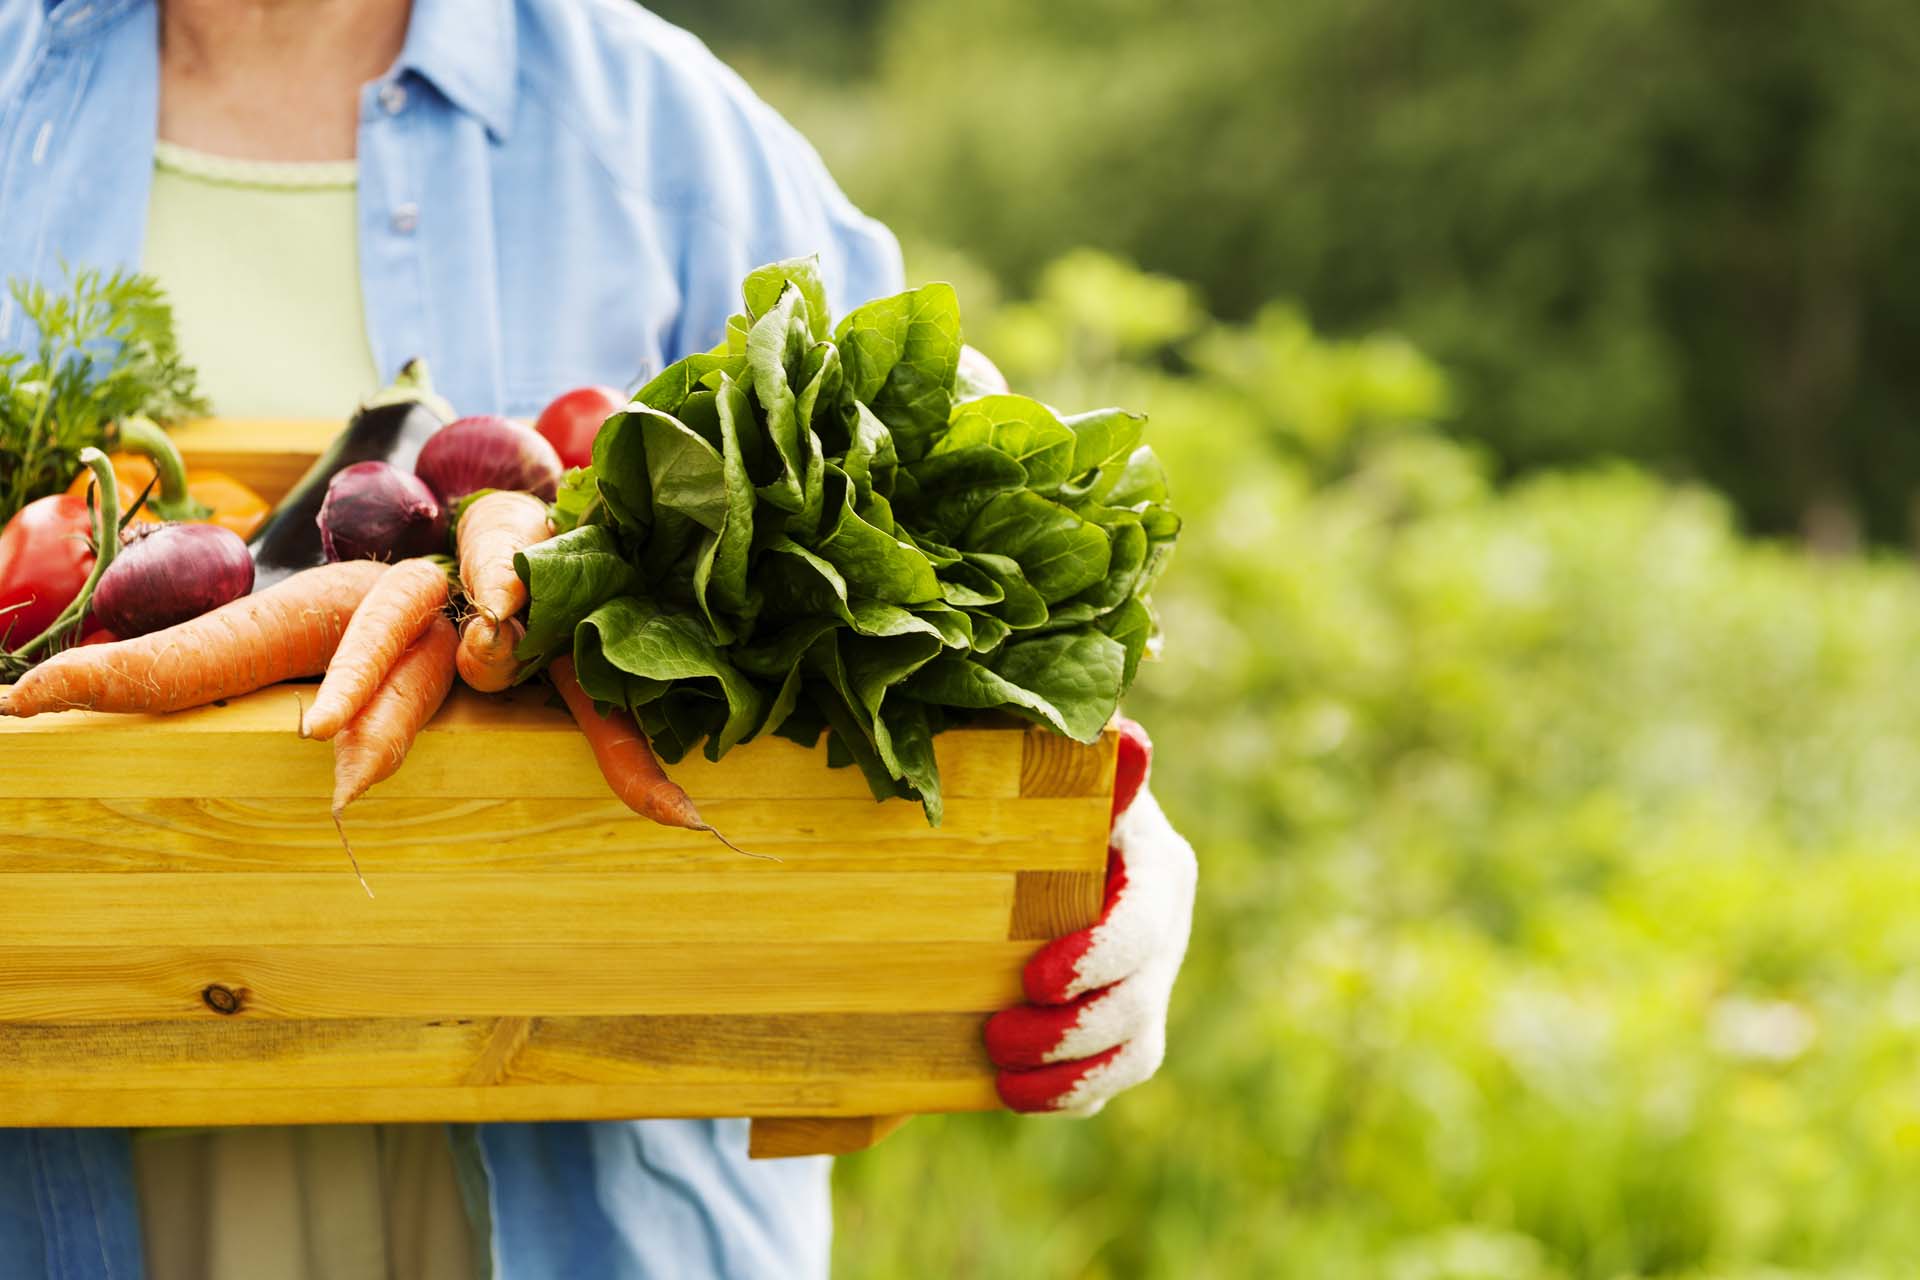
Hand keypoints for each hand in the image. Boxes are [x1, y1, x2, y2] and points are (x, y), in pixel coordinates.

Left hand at [984, 718, 1196, 1113]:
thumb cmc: (1032, 797)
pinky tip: (1017, 1093)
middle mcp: (1165, 924)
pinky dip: (1071, 1092)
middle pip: (1140, 995)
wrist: (1022, 846)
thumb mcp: (1052, 777)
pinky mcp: (1132, 1024)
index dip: (1097, 956)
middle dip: (1071, 1028)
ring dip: (1069, 1070)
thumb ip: (1085, 767)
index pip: (1141, 921)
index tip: (1034, 979)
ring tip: (1002, 1074)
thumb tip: (1128, 735)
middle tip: (997, 1035)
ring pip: (1136, 1046)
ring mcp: (1152, 978)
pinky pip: (1119, 1075)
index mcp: (1153, 862)